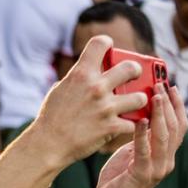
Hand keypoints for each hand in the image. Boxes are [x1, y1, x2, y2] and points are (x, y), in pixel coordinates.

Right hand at [29, 35, 147, 165]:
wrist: (47, 145)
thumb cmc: (51, 118)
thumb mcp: (60, 90)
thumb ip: (79, 79)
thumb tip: (91, 72)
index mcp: (80, 74)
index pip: (100, 43)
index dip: (107, 44)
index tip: (109, 50)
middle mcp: (96, 87)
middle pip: (132, 67)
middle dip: (135, 71)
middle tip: (132, 77)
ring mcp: (106, 108)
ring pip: (140, 97)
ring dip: (137, 101)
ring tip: (131, 105)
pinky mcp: (111, 127)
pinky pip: (133, 123)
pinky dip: (129, 125)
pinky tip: (123, 125)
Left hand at [91, 84, 187, 187]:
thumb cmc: (117, 176)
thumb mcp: (131, 152)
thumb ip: (141, 137)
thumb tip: (140, 113)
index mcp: (165, 154)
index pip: (179, 125)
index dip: (177, 105)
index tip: (170, 86)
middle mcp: (166, 160)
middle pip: (176, 127)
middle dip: (170, 104)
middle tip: (162, 85)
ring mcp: (156, 169)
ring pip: (164, 136)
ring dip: (160, 114)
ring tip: (154, 96)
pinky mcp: (142, 175)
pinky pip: (144, 151)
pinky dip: (143, 134)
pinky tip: (139, 121)